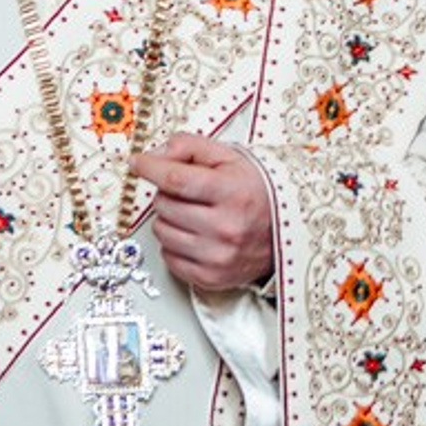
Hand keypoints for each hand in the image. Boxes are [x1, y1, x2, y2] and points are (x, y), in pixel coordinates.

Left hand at [130, 133, 274, 293]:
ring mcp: (218, 256)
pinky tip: (193, 235)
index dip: (150, 168)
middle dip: (167, 193)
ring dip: (169, 219)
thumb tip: (156, 154)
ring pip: (162, 232)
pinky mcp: (212, 277)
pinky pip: (169, 258)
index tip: (137, 163)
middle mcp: (226, 227)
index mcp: (232, 193)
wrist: (287, 232)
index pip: (176, 179)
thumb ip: (191, 147)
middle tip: (186, 192)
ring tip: (191, 214)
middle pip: (165, 205)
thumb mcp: (230, 158)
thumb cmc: (257, 192)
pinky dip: (174, 245)